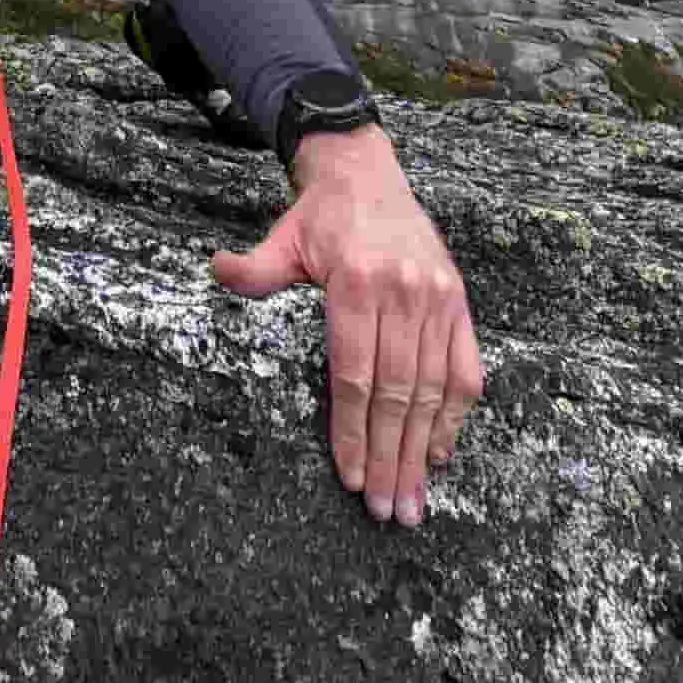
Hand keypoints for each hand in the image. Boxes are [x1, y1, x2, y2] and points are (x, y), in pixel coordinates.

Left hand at [212, 125, 483, 525]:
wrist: (368, 171)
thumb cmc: (321, 217)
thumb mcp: (283, 238)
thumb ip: (255, 268)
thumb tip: (217, 271)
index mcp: (355, 282)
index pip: (356, 375)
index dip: (354, 433)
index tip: (351, 479)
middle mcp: (403, 291)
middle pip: (396, 393)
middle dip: (390, 459)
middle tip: (386, 511)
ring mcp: (437, 298)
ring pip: (433, 389)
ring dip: (422, 450)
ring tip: (413, 500)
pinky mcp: (459, 301)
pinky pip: (465, 368)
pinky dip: (455, 414)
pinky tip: (440, 452)